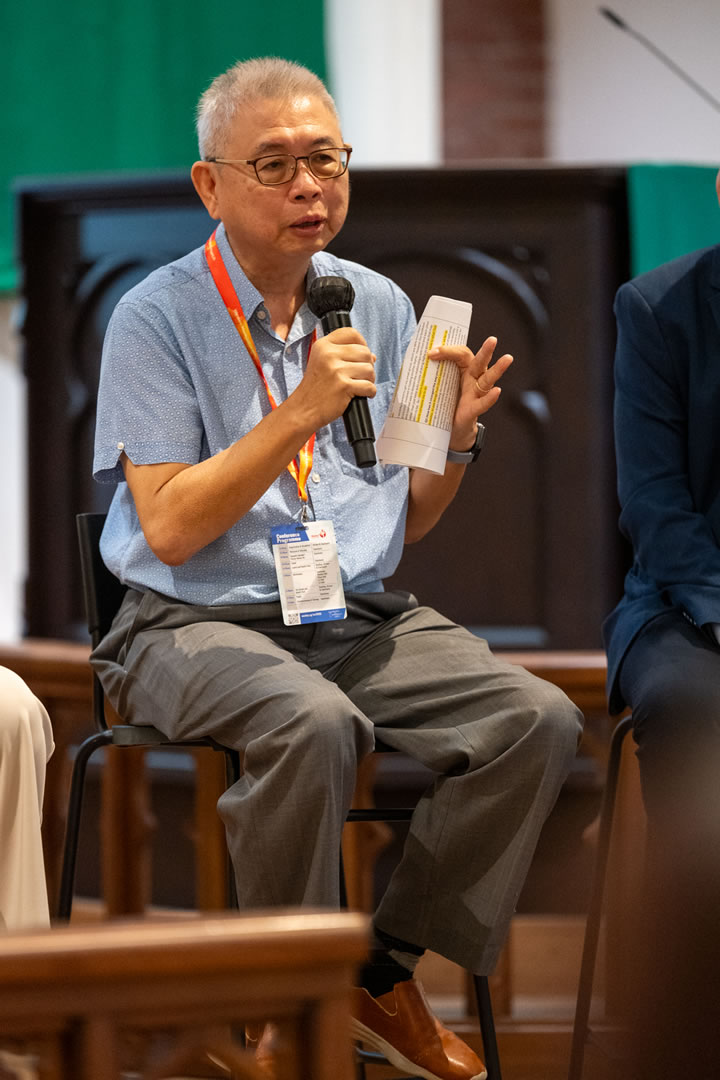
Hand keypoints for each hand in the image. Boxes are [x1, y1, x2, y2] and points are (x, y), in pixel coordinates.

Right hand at [289, 327, 376, 430]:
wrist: (304, 409)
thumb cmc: (316, 388)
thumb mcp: (323, 363)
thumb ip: (345, 355)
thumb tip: (372, 356)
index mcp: (323, 345)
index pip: (352, 333)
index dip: (362, 343)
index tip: (362, 355)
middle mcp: (329, 354)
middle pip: (365, 352)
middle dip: (368, 365)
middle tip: (360, 376)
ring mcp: (336, 370)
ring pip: (369, 369)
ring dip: (370, 380)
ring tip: (359, 386)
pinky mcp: (343, 386)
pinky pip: (369, 386)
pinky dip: (369, 392)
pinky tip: (360, 395)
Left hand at [428, 335, 512, 451]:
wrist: (447, 430)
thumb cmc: (442, 404)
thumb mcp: (432, 387)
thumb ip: (423, 377)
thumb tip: (401, 368)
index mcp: (461, 370)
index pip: (460, 354)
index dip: (447, 351)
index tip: (431, 353)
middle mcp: (472, 379)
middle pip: (479, 362)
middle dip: (486, 351)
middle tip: (492, 339)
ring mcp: (475, 395)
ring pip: (488, 379)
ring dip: (498, 369)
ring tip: (507, 358)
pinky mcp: (473, 411)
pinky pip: (483, 403)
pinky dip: (490, 398)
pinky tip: (497, 392)